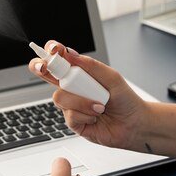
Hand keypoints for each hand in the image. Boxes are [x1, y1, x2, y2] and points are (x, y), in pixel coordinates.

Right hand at [29, 40, 147, 150]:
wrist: (134, 124)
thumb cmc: (125, 100)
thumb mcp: (112, 77)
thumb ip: (90, 65)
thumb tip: (70, 54)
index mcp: (79, 73)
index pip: (59, 59)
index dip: (50, 52)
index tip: (53, 50)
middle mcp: (72, 88)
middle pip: (46, 74)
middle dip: (40, 67)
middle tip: (44, 67)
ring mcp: (70, 105)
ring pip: (60, 97)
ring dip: (81, 101)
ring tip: (99, 105)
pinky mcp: (73, 122)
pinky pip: (69, 115)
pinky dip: (86, 114)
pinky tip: (96, 116)